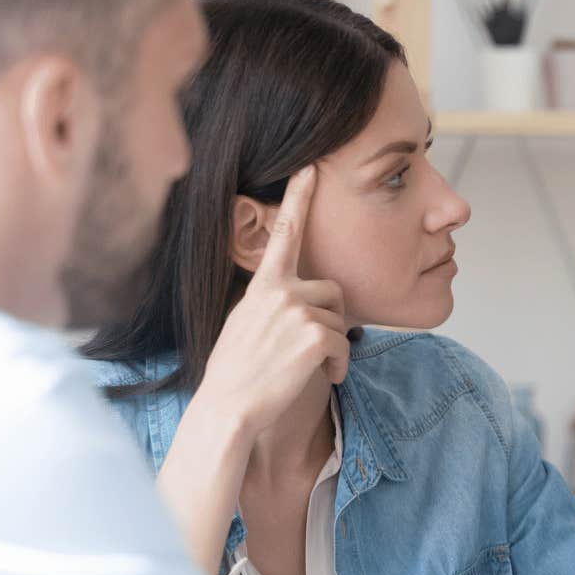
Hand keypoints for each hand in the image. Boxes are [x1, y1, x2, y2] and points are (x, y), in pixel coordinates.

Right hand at [191, 165, 349, 435]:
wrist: (228, 407)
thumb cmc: (236, 372)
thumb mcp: (245, 324)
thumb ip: (271, 303)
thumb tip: (297, 299)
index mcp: (262, 285)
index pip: (283, 233)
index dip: (298, 198)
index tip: (310, 166)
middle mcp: (280, 290)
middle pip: (334, 293)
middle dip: (332, 321)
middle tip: (309, 351)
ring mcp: (297, 311)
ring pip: (342, 323)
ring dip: (334, 350)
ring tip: (304, 368)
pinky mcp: (315, 335)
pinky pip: (346, 346)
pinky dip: (339, 366)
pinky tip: (319, 378)